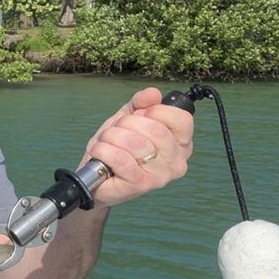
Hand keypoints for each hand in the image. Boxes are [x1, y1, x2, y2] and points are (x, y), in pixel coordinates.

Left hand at [84, 87, 193, 207]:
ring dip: (111, 136)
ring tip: (106, 142)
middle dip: (126, 123)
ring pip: (135, 142)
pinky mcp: (140, 185)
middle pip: (155, 129)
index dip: (156, 111)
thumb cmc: (118, 147)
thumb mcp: (129, 118)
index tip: (140, 115)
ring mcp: (160, 176)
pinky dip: (103, 150)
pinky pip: (120, 158)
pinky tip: (99, 152)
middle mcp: (177, 162)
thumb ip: (141, 103)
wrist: (96, 176)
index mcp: (181, 144)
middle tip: (116, 131)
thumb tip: (153, 94)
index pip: (181, 118)